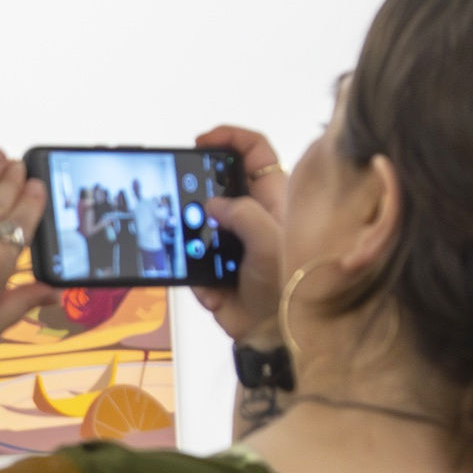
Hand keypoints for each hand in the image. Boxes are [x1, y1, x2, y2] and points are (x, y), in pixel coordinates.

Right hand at [191, 124, 289, 345]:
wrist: (277, 334)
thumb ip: (242, 213)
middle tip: (182, 198)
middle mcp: (252, 215)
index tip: (201, 142)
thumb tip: (212, 205)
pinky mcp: (213, 269)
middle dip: (196, 190)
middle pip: (217, 184)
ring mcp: (230, 242)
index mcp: (273, 198)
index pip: (254, 151)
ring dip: (190, 238)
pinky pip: (189, 261)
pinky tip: (214, 291)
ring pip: (197, 223)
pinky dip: (193, 275)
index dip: (229, 137)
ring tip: (197, 255)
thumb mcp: (271, 240)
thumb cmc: (290, 285)